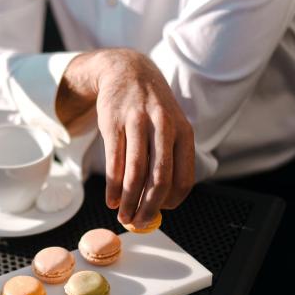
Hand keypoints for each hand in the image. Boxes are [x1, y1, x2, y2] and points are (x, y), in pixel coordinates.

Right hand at [55, 48, 194, 227]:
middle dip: (149, 207)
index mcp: (184, 131)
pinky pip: (114, 162)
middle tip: (139, 223)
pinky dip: (112, 186)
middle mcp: (164, 127)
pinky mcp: (113, 123)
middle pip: (160, 178)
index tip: (161, 213)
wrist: (127, 71)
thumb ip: (169, 158)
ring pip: (135, 172)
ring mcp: (137, 124)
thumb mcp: (171, 125)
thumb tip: (160, 200)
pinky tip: (110, 200)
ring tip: (123, 216)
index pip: (184, 177)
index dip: (172, 202)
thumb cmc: (151, 107)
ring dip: (128, 200)